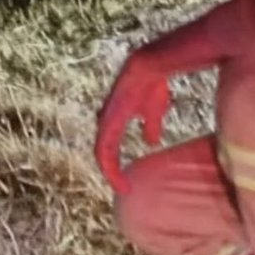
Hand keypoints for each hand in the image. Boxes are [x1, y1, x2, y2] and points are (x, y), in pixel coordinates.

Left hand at [94, 46, 171, 192]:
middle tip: (123, 188)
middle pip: (102, 153)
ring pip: (101, 153)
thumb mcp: (153, 111)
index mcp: (115, 121)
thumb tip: (151, 141)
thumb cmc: (151, 84)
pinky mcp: (110, 120)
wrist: (151, 66)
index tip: (128, 183)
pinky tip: (118, 176)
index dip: (115, 166)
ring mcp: (107, 121)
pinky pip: (104, 149)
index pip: (108, 148)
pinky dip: (110, 166)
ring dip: (110, 172)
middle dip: (111, 172)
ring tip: (122, 187)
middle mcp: (107, 122)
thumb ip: (151, 125)